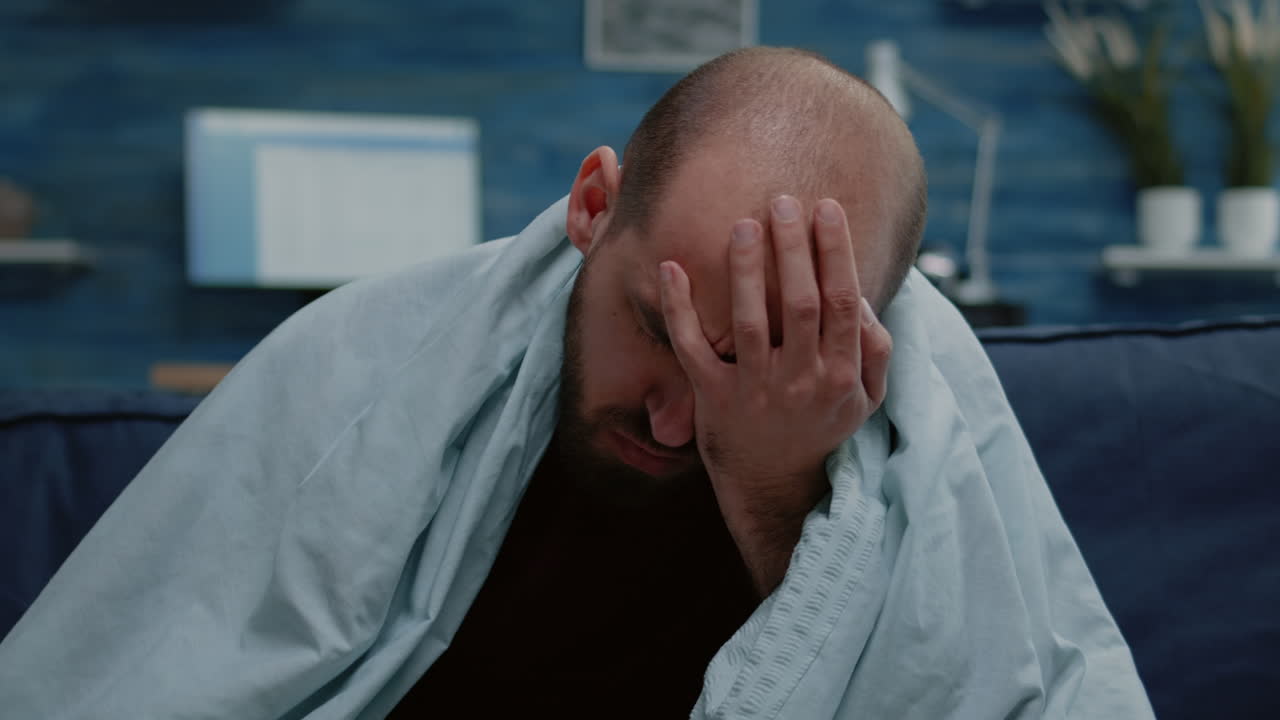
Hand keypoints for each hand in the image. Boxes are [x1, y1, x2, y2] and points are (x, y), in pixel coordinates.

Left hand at [658, 195, 891, 594]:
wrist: (772, 486)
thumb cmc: (819, 428)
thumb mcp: (864, 399)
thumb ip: (873, 348)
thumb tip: (861, 293)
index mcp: (841, 375)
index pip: (842, 302)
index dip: (836, 252)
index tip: (827, 208)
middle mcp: (801, 381)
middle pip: (801, 304)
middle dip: (794, 248)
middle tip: (783, 201)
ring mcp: (755, 390)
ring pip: (750, 320)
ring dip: (746, 269)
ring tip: (743, 224)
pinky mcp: (712, 398)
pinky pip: (692, 347)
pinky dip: (679, 308)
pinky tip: (671, 268)